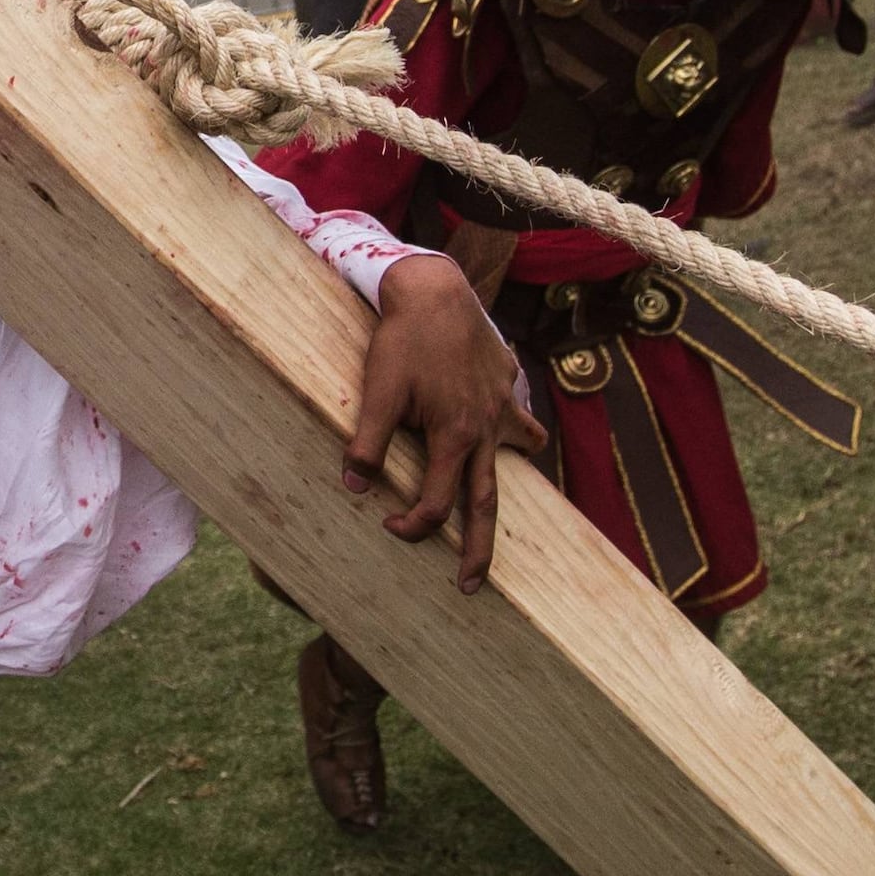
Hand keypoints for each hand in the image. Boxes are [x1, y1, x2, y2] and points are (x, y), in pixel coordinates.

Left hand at [345, 254, 543, 586]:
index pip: (437, 503)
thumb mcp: (377, 391)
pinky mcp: (509, 384)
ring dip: (504, 484)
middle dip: (479, 550)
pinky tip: (498, 435)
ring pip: (515, 459)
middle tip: (472, 585)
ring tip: (490, 503)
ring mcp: (503, 407)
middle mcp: (485, 429)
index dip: (412, 525)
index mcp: (454, 436)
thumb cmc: (403, 340)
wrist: (436, 289)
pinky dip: (518, 433)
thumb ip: (368, 443)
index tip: (389, 526)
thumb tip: (353, 487)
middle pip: (486, 504)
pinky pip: (521, 420)